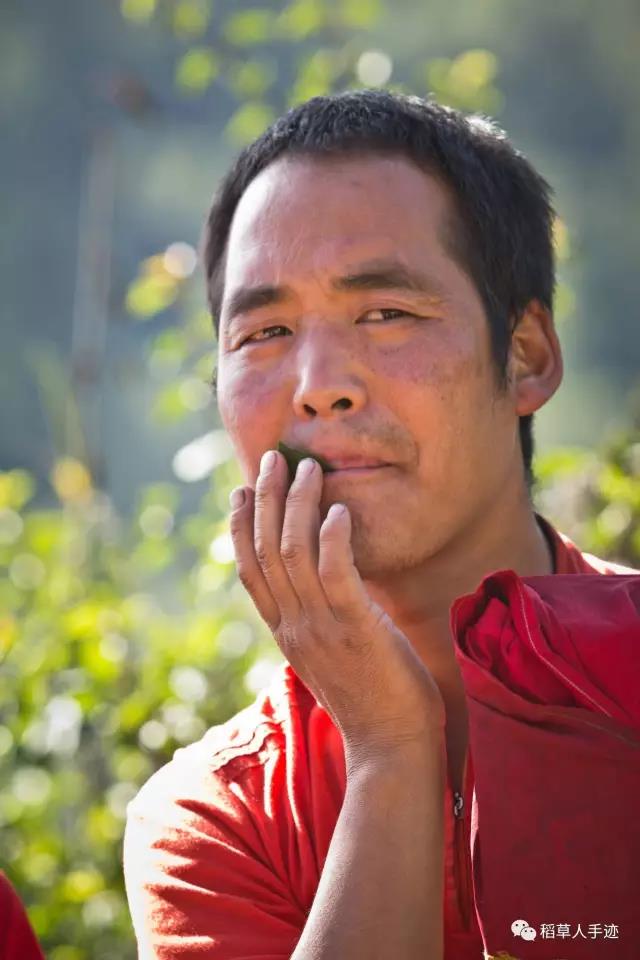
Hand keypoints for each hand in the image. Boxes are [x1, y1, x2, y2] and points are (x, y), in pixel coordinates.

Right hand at [228, 449, 445, 760]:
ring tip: (310, 468)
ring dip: (299, 506)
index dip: (242, 526)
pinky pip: (336, 576)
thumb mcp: (330, 653)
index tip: (243, 489)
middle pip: (266, 551)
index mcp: (285, 632)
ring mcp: (322, 629)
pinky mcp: (356, 630)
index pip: (250, 571)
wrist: (391, 748)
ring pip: (295, 555)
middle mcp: (294, 627)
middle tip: (273, 458)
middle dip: (267, 499)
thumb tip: (322, 580)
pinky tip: (338, 510)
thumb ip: (317, 617)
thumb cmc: (370, 697)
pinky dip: (332, 539)